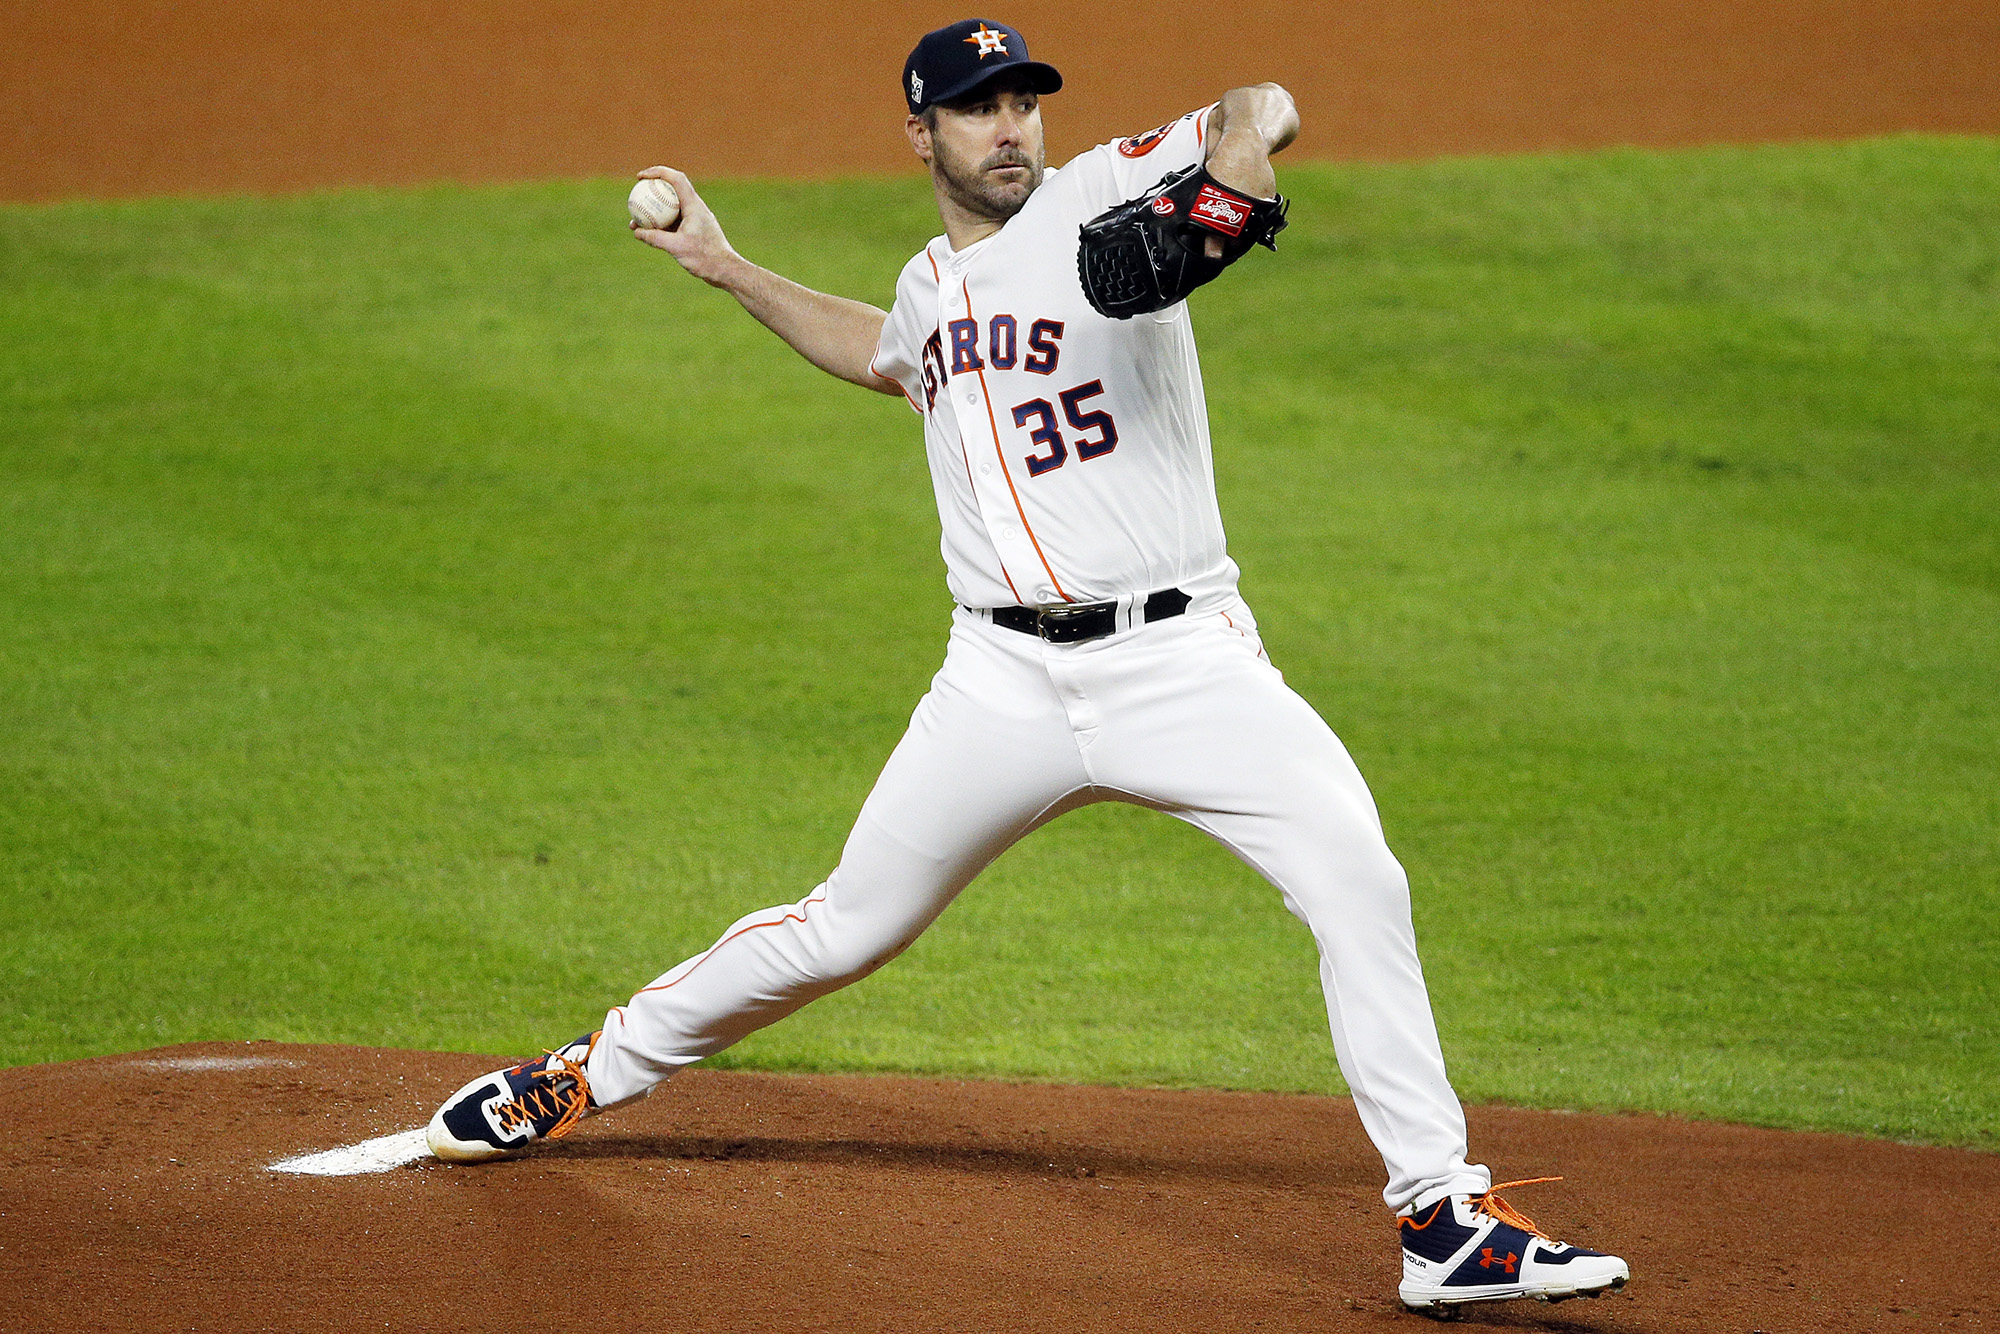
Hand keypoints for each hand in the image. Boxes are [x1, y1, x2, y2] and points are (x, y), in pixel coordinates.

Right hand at [629, 166, 742, 287]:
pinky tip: (647, 233)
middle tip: (636, 193)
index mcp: (694, 206)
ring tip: (635, 219)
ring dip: (654, 210)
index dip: (657, 172)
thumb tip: (636, 232)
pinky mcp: (693, 230)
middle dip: (652, 189)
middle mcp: (695, 208)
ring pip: (671, 207)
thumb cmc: (705, 258)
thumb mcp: (677, 247)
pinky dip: (660, 224)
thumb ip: (655, 238)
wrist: (725, 270)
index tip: (640, 177)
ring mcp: (695, 218)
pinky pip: (673, 221)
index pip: (676, 179)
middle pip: (672, 190)